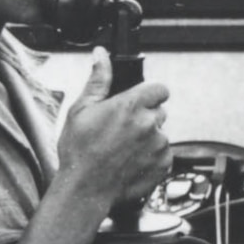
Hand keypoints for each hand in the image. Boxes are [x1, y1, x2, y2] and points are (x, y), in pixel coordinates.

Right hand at [57, 47, 171, 210]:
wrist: (85, 188)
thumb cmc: (79, 150)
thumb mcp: (81, 109)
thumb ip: (98, 80)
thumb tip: (101, 55)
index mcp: (131, 105)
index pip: (159, 89)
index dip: (148, 94)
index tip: (138, 102)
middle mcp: (149, 123)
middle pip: (159, 111)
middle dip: (145, 116)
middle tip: (122, 129)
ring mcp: (159, 145)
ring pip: (161, 133)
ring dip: (148, 137)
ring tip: (123, 148)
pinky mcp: (164, 164)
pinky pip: (164, 153)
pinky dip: (152, 156)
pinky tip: (131, 161)